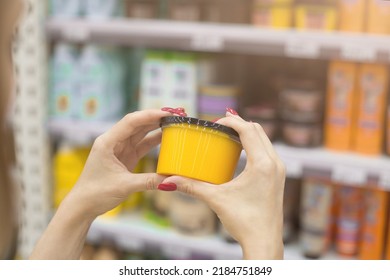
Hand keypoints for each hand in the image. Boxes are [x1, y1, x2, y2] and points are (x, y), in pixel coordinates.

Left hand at [62, 109, 171, 220]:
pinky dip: (153, 141)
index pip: (131, 122)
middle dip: (155, 118)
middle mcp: (113, 142)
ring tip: (173, 123)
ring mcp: (120, 149)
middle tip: (175, 115)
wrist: (83, 206)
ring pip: (140, 133)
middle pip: (137, 124)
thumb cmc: (96, 193)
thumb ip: (149, 181)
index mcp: (107, 142)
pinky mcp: (125, 158)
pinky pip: (142, 145)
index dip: (149, 115)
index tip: (167, 113)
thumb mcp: (124, 186)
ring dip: (156, 128)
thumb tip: (171, 180)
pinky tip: (166, 138)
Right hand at [157, 111, 285, 259]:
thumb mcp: (216, 199)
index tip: (216, 123)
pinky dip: (254, 145)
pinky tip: (239, 153)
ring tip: (228, 137)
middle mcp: (275, 163)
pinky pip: (267, 151)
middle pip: (258, 130)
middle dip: (239, 124)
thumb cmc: (244, 222)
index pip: (248, 129)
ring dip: (247, 134)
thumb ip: (192, 186)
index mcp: (262, 164)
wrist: (264, 243)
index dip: (231, 121)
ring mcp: (279, 170)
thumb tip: (168, 180)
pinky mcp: (278, 177)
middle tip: (219, 128)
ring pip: (265, 140)